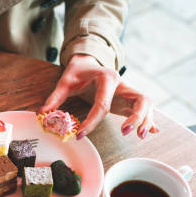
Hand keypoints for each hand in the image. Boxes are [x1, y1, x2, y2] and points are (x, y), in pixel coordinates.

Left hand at [40, 54, 155, 139]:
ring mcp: (128, 92)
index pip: (103, 104)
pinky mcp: (129, 99)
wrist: (88, 61)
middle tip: (125, 132)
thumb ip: (55, 97)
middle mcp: (123, 84)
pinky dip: (149, 119)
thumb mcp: (65, 81)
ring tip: (140, 136)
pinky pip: (143, 109)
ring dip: (145, 120)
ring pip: (146, 105)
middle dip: (136, 117)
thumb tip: (43, 113)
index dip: (92, 121)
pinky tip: (152, 131)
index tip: (80, 134)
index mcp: (107, 78)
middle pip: (140, 100)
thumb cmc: (78, 71)